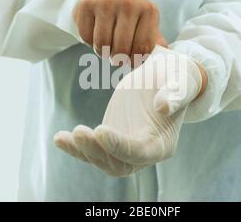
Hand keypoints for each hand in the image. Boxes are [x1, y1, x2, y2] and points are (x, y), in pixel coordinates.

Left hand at [54, 46, 204, 175]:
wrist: (164, 76)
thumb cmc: (176, 78)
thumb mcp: (180, 81)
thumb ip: (175, 94)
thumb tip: (163, 106)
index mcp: (163, 144)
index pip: (141, 153)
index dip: (120, 146)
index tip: (101, 129)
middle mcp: (144, 153)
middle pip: (118, 164)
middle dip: (96, 152)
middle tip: (79, 131)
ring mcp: (126, 148)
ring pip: (101, 159)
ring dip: (82, 150)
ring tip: (63, 137)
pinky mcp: (111, 139)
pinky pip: (92, 149)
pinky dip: (74, 147)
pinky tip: (60, 138)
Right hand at [74, 0, 165, 61]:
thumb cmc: (129, 14)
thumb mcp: (146, 23)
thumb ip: (155, 42)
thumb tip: (163, 59)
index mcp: (148, 10)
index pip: (142, 48)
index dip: (135, 61)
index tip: (131, 61)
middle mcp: (128, 3)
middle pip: (121, 48)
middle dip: (118, 59)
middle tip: (117, 56)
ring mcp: (106, 2)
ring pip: (102, 45)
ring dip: (103, 52)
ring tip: (107, 46)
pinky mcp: (87, 4)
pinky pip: (86, 38)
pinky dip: (89, 42)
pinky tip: (95, 33)